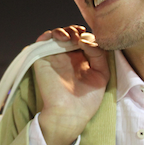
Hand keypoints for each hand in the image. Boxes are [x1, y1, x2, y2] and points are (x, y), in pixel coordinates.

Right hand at [33, 25, 108, 144]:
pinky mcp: (42, 60)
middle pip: (69, 34)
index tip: (92, 40)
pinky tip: (62, 39)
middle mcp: (67, 57)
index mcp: (81, 60)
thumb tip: (86, 39)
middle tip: (80, 38)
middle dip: (76, 31)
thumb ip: (99, 54)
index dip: (87, 35)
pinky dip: (49, 35)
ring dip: (64, 31)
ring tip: (71, 38)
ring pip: (56, 34)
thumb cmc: (87, 100)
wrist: (71, 114)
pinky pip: (42, 41)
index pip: (83, 39)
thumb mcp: (102, 74)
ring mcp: (54, 57)